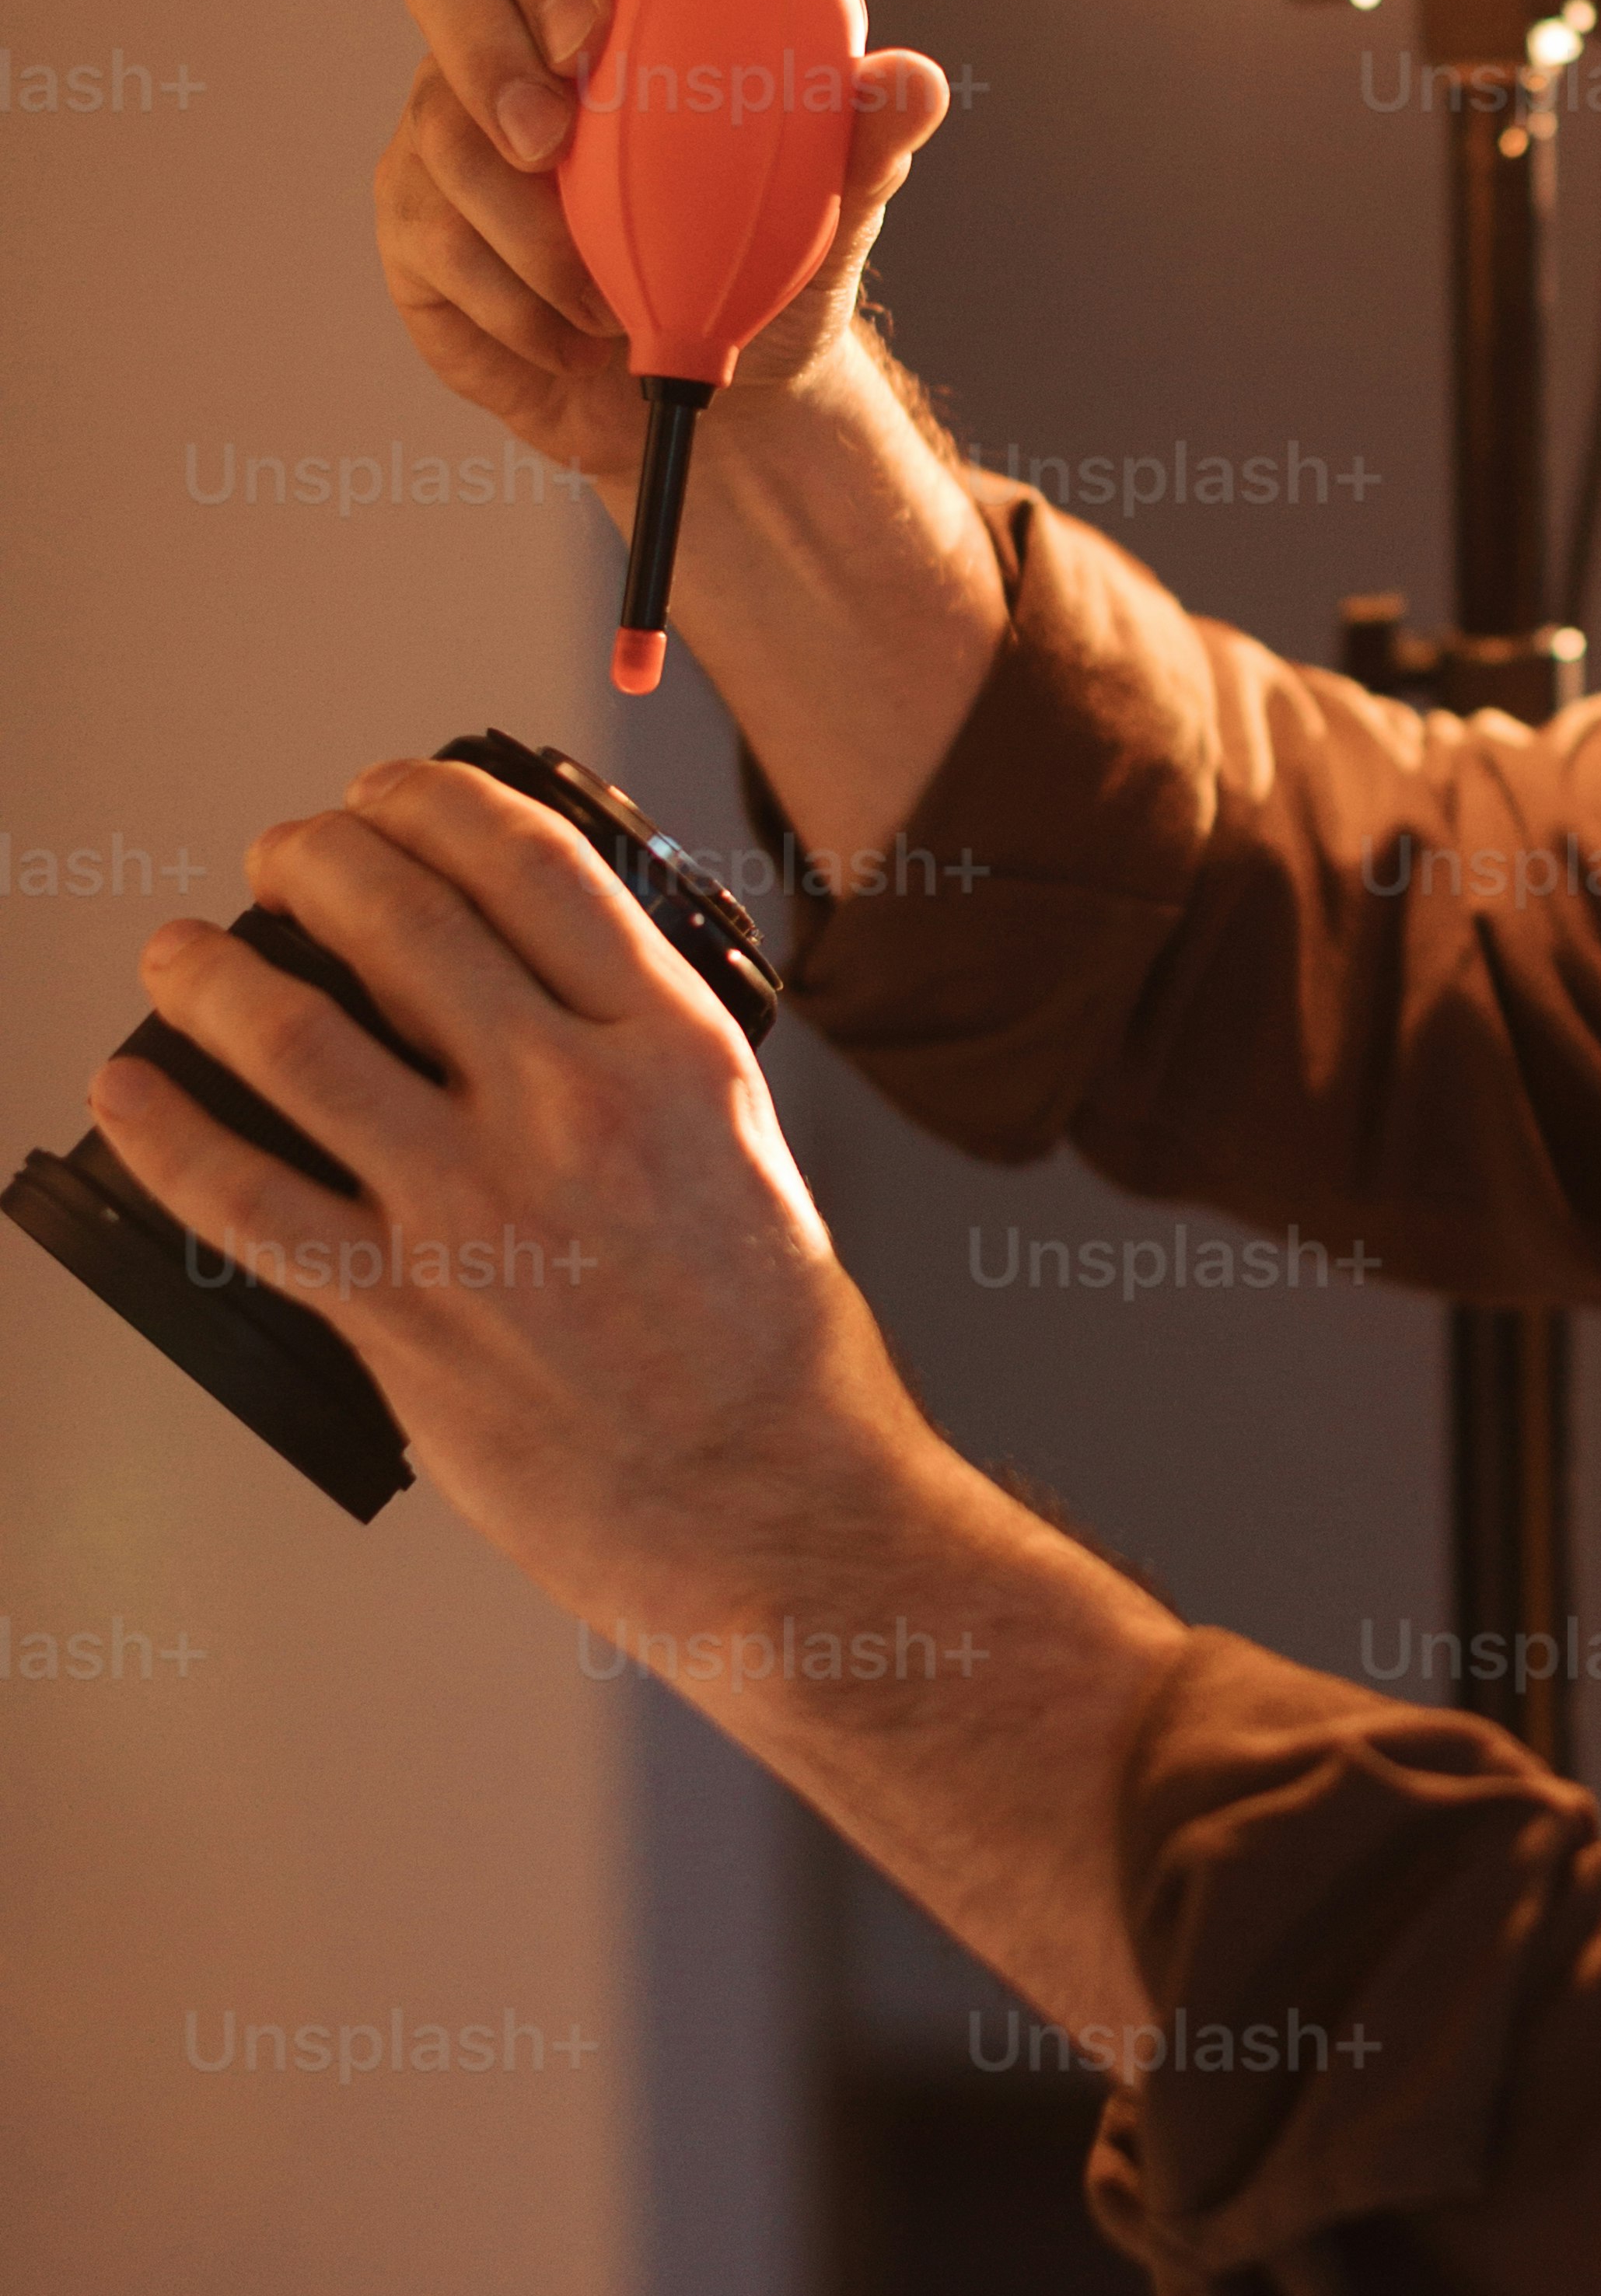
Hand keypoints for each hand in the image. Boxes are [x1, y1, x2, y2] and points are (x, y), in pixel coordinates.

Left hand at [87, 755, 915, 1622]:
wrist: (776, 1504)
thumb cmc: (771, 1340)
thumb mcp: (741, 1141)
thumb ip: (640, 1054)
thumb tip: (528, 981)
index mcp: (673, 1049)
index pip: (529, 862)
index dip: (430, 799)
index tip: (385, 791)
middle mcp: (574, 1107)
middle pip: (400, 917)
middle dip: (312, 856)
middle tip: (280, 855)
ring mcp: (479, 1210)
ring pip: (295, 1037)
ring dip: (208, 973)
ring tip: (179, 952)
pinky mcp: (403, 1315)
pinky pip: (240, 1199)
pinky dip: (162, 1130)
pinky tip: (128, 1090)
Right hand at [374, 0, 951, 477]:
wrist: (724, 380)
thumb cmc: (771, 255)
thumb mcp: (832, 201)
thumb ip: (864, 135)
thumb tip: (914, 82)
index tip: (591, 32)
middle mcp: (511, 30)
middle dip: (480, 46)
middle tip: (545, 141)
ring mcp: (445, 118)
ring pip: (438, 134)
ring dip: (529, 231)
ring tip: (611, 301)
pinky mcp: (415, 221)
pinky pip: (430, 245)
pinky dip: (512, 306)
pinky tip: (573, 340)